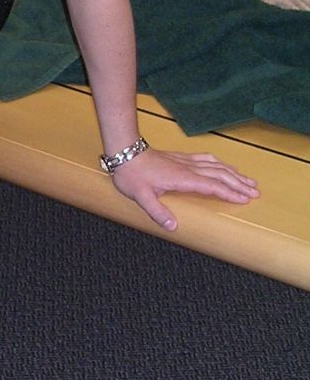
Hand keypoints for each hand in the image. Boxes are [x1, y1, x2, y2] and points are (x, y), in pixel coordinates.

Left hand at [110, 148, 259, 230]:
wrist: (125, 152)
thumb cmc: (132, 175)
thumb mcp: (142, 197)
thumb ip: (158, 212)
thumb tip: (173, 227)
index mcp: (182, 179)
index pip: (212, 186)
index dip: (230, 193)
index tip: (245, 199)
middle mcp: (188, 168)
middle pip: (220, 175)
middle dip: (239, 184)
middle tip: (255, 192)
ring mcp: (186, 162)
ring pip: (216, 166)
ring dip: (234, 173)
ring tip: (248, 180)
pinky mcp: (181, 158)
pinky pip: (206, 159)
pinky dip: (220, 163)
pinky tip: (225, 165)